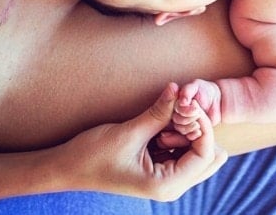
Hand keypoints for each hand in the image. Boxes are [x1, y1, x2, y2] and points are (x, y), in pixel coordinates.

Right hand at [58, 82, 226, 201]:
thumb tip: (179, 89)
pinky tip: (163, 119)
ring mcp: (166, 178)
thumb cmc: (93, 156)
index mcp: (166, 185)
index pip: (205, 155)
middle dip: (199, 129)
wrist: (67, 168)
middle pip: (208, 156)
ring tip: (169, 111)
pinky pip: (180, 149)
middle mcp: (171, 186)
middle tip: (181, 107)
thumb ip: (158, 113)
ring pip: (196, 151)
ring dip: (187, 129)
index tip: (189, 103)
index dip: (203, 126)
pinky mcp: (159, 168)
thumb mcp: (129, 132)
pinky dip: (177, 132)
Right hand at [172, 79, 221, 140]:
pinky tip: (198, 133)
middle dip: (186, 119)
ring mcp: (182, 121)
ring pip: (179, 129)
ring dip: (188, 127)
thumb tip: (182, 101)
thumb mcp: (196, 86)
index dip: (183, 110)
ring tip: (198, 124)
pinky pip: (186, 136)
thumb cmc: (205, 90)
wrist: (217, 100)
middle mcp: (176, 112)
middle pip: (176, 120)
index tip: (194, 108)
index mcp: (175, 101)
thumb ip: (187, 91)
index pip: (173, 109)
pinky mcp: (189, 130)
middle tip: (198, 113)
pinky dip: (192, 135)